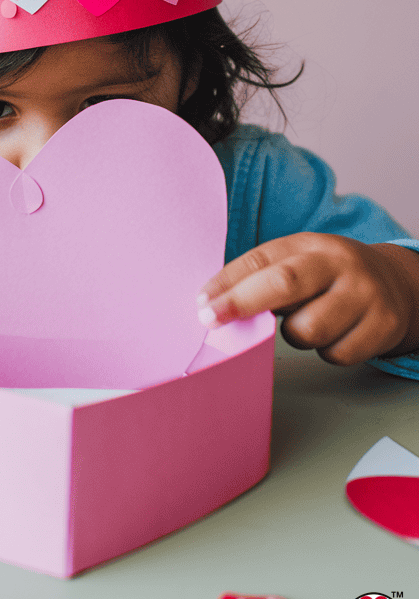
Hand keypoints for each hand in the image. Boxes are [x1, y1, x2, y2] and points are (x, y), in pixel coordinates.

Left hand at [197, 233, 418, 364]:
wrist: (397, 285)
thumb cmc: (331, 277)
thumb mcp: (301, 263)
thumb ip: (266, 278)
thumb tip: (217, 306)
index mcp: (311, 244)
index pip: (262, 259)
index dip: (228, 281)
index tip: (202, 303)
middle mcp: (339, 264)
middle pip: (284, 283)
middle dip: (242, 302)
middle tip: (211, 319)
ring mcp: (364, 294)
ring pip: (309, 330)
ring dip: (296, 336)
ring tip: (308, 321)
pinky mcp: (383, 326)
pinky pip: (337, 354)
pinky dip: (328, 352)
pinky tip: (338, 334)